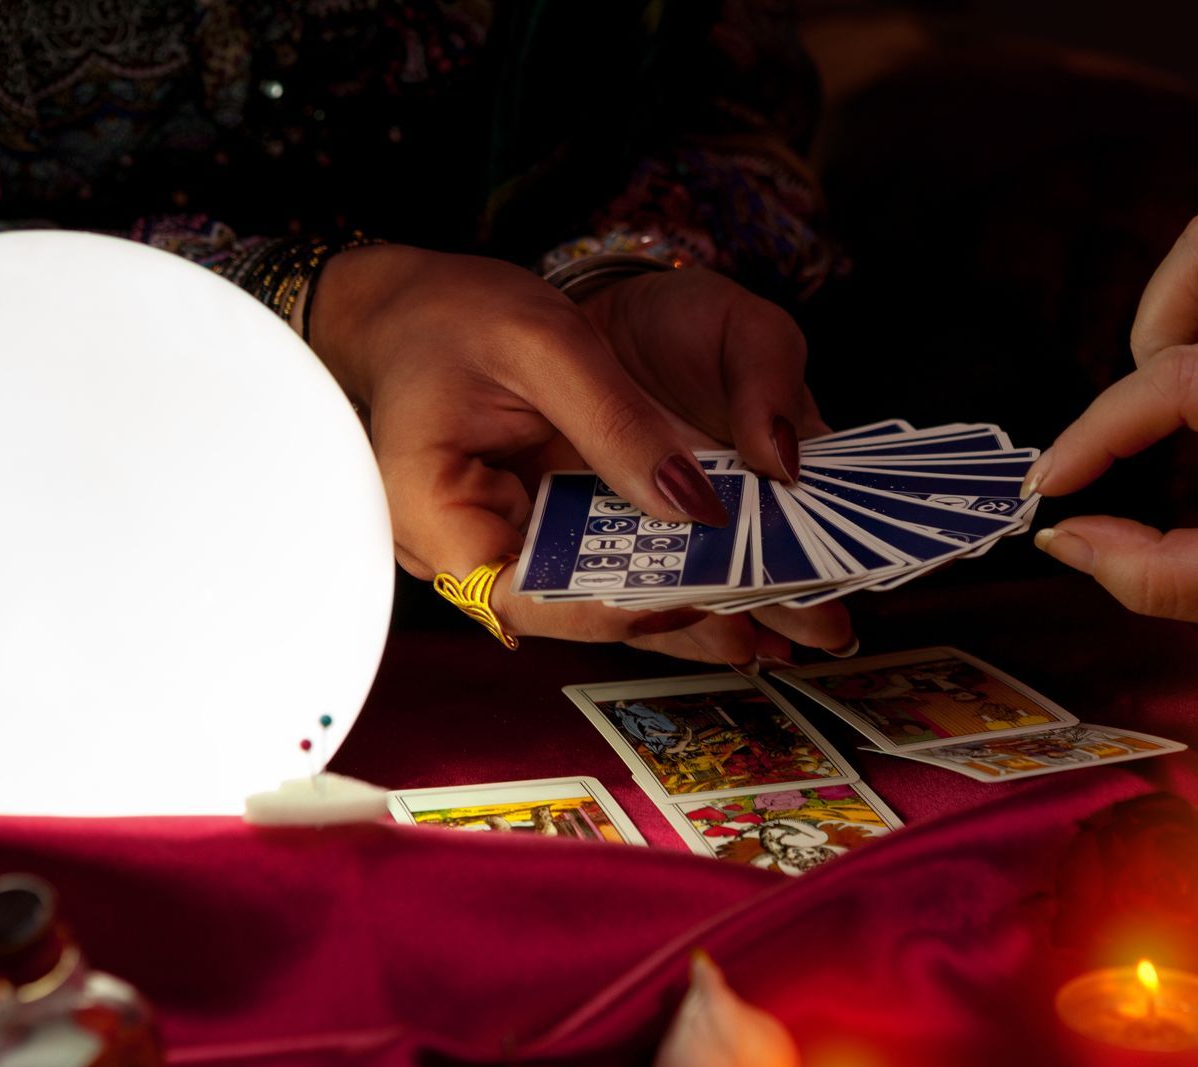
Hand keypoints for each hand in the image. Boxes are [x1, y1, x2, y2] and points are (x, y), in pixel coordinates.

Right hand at [308, 245, 850, 665]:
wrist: (411, 308)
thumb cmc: (451, 313)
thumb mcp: (542, 341)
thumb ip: (618, 423)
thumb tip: (695, 506)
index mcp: (434, 512)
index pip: (530, 596)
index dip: (619, 608)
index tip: (702, 598)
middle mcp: (465, 553)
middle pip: (581, 610)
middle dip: (684, 619)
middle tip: (782, 627)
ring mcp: (503, 550)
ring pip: (603, 598)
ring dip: (693, 608)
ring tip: (787, 624)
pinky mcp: (539, 536)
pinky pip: (606, 568)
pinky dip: (674, 576)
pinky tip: (746, 591)